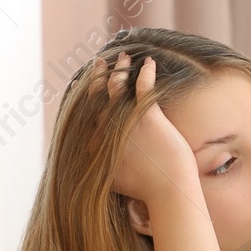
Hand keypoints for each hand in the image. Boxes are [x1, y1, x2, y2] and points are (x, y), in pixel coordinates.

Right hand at [93, 51, 204, 213]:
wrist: (167, 193)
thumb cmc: (147, 191)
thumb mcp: (115, 183)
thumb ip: (105, 171)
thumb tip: (99, 172)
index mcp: (98, 144)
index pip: (88, 113)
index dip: (85, 96)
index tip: (82, 83)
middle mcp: (108, 129)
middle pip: (99, 96)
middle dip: (98, 77)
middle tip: (99, 62)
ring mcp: (126, 121)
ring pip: (117, 87)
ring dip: (119, 70)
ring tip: (123, 57)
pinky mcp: (147, 117)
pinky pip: (142, 87)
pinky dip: (145, 72)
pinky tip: (148, 62)